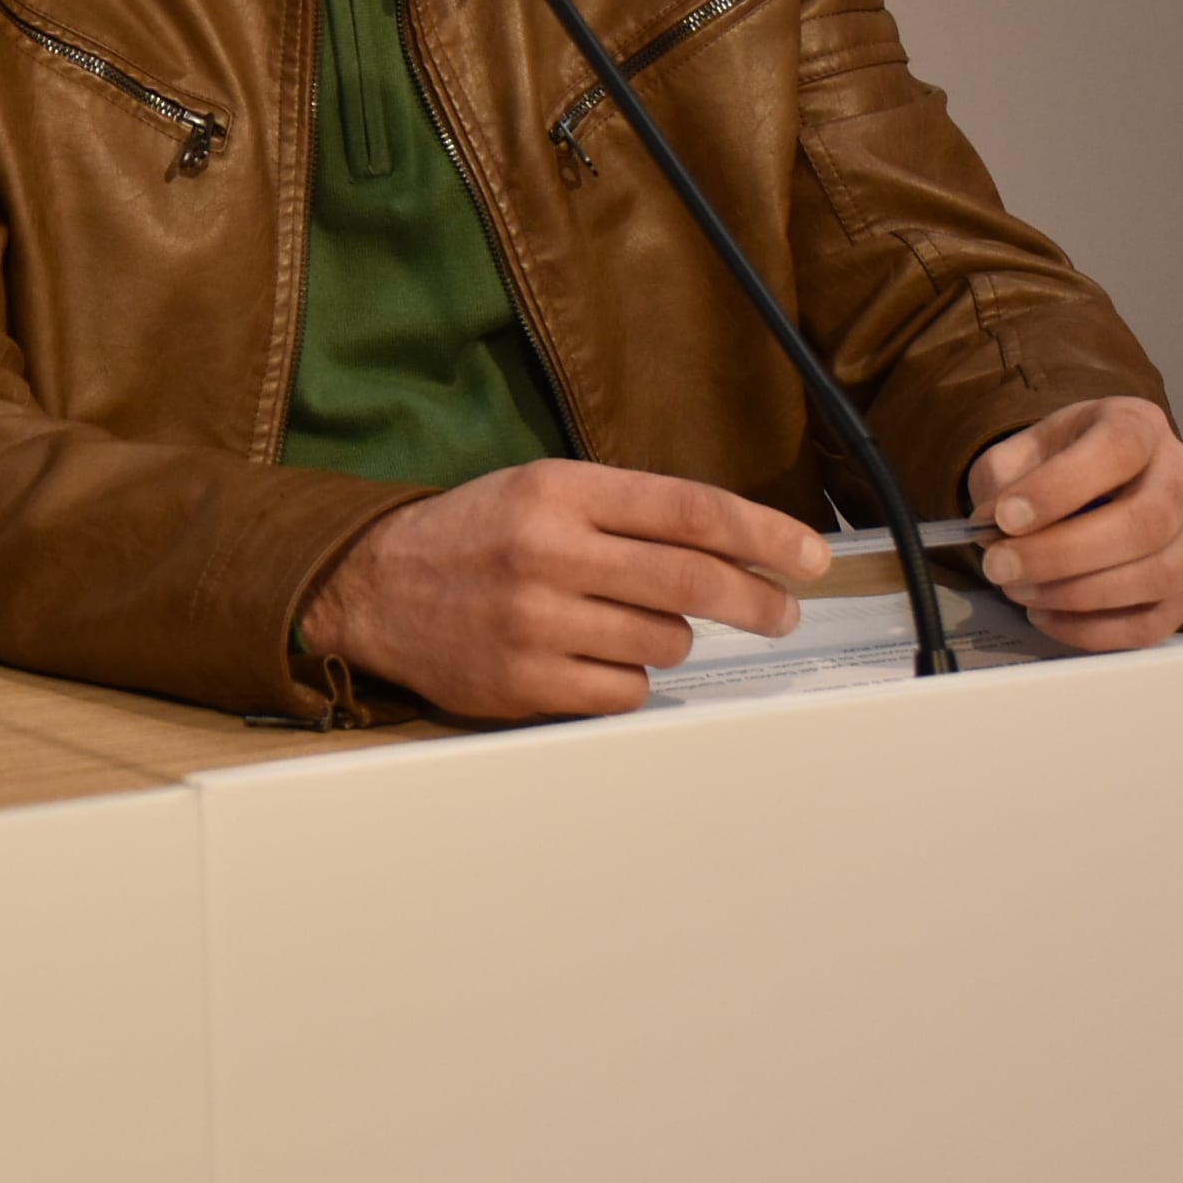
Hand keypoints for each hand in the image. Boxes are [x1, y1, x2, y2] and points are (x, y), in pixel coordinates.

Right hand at [302, 460, 828, 721]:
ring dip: (667, 637)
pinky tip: (594, 659)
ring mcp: (535, 621)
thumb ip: (630, 513)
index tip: (808, 557)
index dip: (764, 536)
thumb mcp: (543, 491)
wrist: (373, 587)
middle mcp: (548, 551)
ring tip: (623, 624)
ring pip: (665, 641)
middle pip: (694, 581)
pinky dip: (628, 680)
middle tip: (781, 612)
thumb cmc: (473, 536)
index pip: (690, 509)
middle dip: (758, 601)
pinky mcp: (524, 682)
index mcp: (560, 490)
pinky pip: (626, 692)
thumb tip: (737, 550)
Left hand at [966, 398, 1182, 648]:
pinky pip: (1156, 622)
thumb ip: (1004, 481)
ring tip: (1021, 591)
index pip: (1117, 450)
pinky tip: (1048, 617)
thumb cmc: (1056, 466)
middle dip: (1063, 554)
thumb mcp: (1019, 453)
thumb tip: (995, 528)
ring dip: (1079, 595)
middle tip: (1002, 567)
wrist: (1089, 486)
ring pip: (1158, 576)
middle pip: (1146, 522)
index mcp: (1140, 425)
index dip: (1060, 488)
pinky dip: (1096, 630)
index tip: (1004, 517)